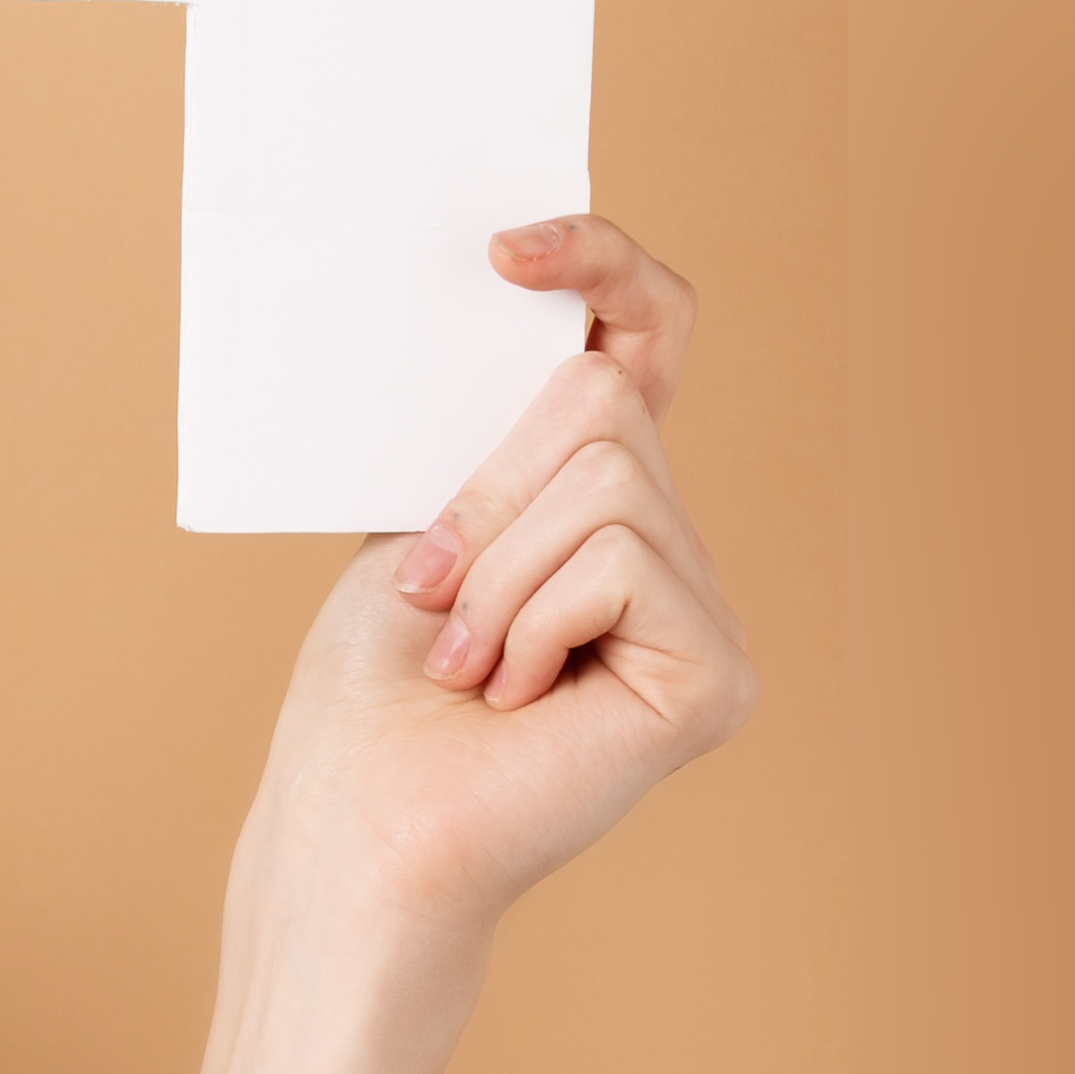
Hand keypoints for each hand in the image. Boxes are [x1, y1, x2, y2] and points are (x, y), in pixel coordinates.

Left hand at [241, 220, 756, 941]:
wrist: (359, 821)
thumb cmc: (372, 693)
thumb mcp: (423, 520)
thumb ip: (499, 433)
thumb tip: (538, 308)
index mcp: (598, 499)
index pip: (648, 332)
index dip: (603, 263)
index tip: (505, 252)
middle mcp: (671, 548)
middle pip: (606, 398)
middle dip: (489, 487)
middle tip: (435, 593)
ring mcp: (705, 613)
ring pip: (608, 475)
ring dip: (497, 568)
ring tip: (472, 662)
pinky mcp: (715, 673)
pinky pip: (621, 555)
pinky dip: (532, 618)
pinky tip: (516, 698)